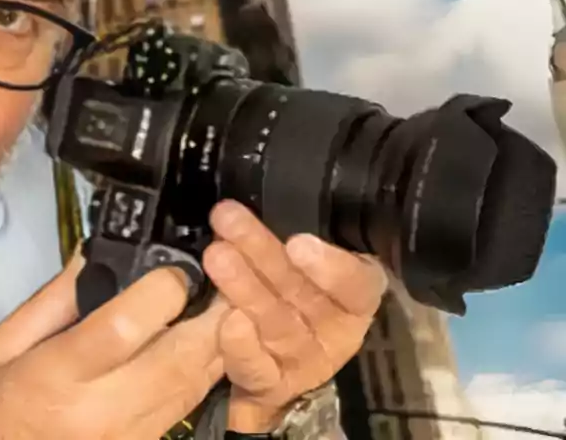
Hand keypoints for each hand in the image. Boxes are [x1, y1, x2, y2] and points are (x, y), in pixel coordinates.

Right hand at [0, 253, 230, 439]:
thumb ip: (50, 301)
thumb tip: (94, 254)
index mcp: (55, 376)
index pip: (123, 328)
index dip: (161, 292)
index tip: (172, 269)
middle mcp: (100, 410)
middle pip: (178, 358)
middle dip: (211, 314)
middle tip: (226, 275)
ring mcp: (129, 437)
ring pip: (194, 384)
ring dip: (219, 341)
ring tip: (227, 301)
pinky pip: (188, 405)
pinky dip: (204, 372)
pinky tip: (204, 345)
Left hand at [202, 201, 387, 432]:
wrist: (266, 355)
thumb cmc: (285, 282)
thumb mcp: (294, 254)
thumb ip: (288, 231)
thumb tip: (256, 191)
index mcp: (352, 294)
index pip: (358, 283)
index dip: (332, 267)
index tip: (298, 242)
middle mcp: (335, 327)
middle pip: (303, 291)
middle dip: (263, 253)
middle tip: (228, 221)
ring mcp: (305, 359)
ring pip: (277, 323)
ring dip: (244, 287)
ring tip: (216, 255)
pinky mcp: (275, 384)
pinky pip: (258, 368)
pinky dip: (241, 346)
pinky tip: (226, 321)